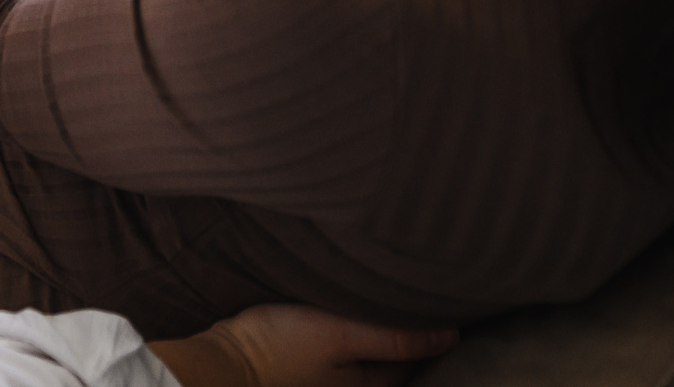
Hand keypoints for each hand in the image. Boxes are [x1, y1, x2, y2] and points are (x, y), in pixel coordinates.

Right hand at [152, 304, 457, 386]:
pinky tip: (345, 309)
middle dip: (403, 333)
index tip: (440, 302)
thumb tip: (451, 336)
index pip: (412, 361)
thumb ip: (394, 336)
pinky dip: (348, 333)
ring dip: (375, 330)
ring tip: (384, 295)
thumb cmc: (281, 347)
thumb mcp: (342, 335)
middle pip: (389, 360)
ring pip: (364, 354)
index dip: (428, 333)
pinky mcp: (302, 366)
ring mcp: (325, 381)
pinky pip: (339, 351)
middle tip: (417, 295)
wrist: (222, 361)